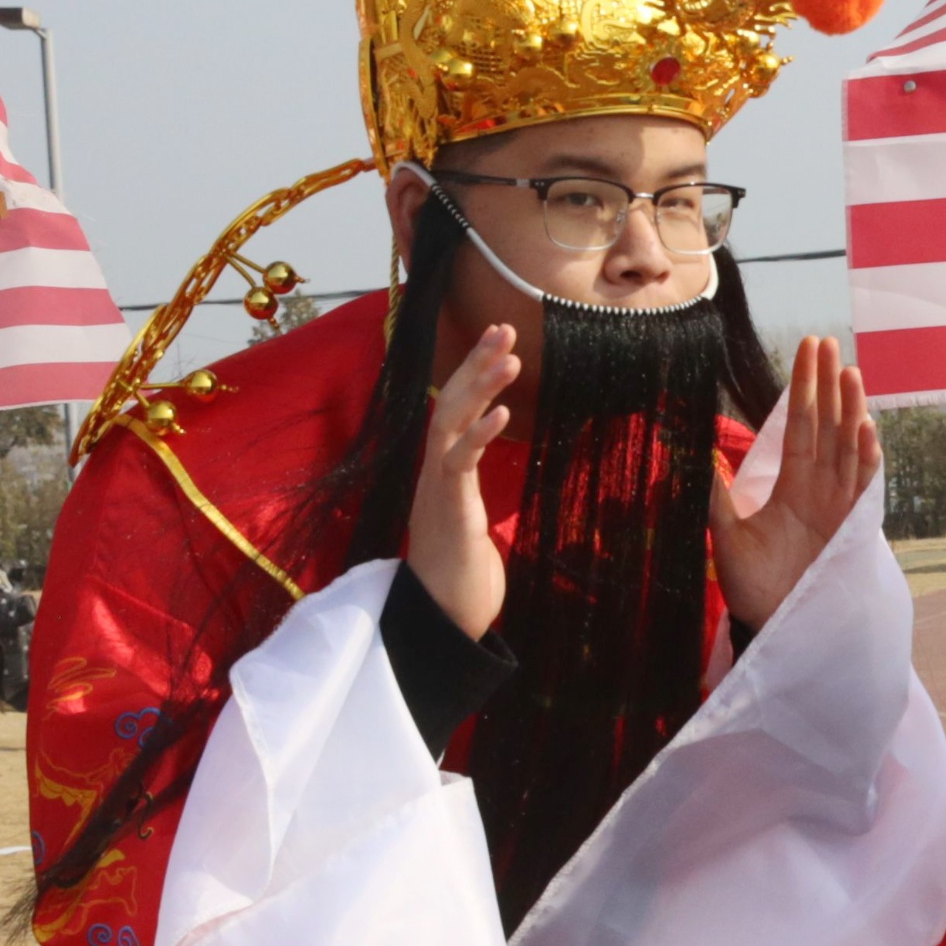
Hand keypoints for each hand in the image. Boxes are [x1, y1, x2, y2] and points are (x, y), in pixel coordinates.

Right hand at [407, 322, 519, 637]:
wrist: (443, 617)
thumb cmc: (458, 570)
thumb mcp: (466, 512)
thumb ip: (468, 481)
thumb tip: (475, 457)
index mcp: (442, 468)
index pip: (453, 407)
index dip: (471, 371)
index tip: (497, 339)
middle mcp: (435, 471)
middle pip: (449, 403)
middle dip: (475, 364)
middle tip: (504, 328)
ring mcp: (438, 489)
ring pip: (452, 425)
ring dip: (480, 389)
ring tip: (510, 358)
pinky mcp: (449, 512)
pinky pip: (460, 465)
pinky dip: (479, 435)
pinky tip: (503, 412)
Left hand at [711, 335, 880, 629]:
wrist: (774, 627)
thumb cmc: (752, 586)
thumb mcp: (725, 533)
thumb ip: (716, 493)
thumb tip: (693, 451)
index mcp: (793, 486)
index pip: (800, 425)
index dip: (804, 388)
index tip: (808, 351)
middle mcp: (819, 490)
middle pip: (827, 427)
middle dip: (829, 386)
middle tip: (829, 343)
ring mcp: (838, 507)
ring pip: (848, 448)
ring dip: (849, 411)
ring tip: (849, 373)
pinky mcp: (850, 529)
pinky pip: (861, 486)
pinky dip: (865, 458)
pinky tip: (865, 429)